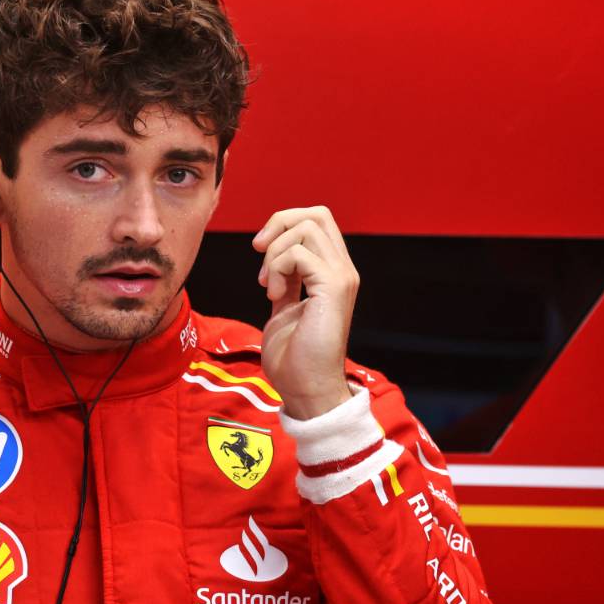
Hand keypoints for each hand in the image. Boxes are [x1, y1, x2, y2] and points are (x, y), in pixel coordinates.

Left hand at [253, 206, 358, 419]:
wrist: (306, 389)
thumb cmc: (295, 358)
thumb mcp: (285, 307)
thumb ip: (286, 280)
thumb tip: (274, 256)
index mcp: (333, 273)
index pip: (317, 221)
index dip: (284, 226)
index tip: (262, 254)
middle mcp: (343, 270)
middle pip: (316, 214)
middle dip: (279, 225)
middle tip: (260, 253)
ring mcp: (341, 278)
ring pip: (306, 228)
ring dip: (275, 253)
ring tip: (269, 286)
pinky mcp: (332, 288)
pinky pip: (298, 253)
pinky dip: (276, 269)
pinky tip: (273, 296)